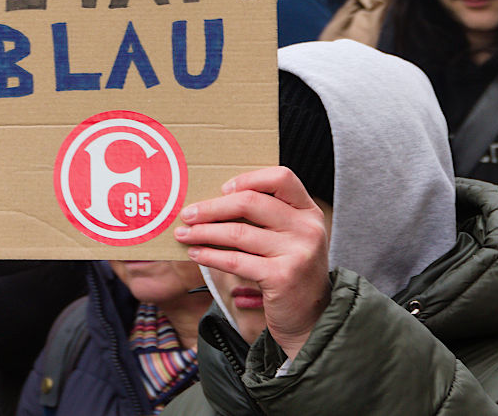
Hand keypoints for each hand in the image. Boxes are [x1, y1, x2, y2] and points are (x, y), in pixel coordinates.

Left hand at [174, 166, 330, 359]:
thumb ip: (269, 218)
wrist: (312, 320)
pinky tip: (196, 253)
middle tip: (188, 213)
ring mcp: (297, 252)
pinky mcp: (282, 277)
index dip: (249, 179)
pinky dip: (210, 255)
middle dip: (213, 207)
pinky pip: (235, 260)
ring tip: (184, 234)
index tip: (223, 189)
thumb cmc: (292, 273)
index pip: (281, 177)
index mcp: (309, 212)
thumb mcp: (292, 238)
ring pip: (238, 231)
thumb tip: (217, 203)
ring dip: (204, 232)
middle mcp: (307, 228)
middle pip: (251, 202)